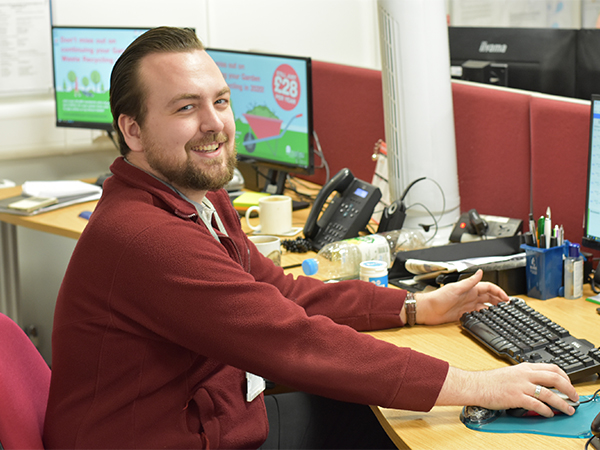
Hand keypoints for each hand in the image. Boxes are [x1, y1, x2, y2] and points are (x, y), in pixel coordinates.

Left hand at [415, 269, 508, 324]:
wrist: (427, 310)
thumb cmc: (438, 297)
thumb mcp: (455, 288)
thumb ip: (469, 281)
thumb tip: (480, 272)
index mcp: (469, 289)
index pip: (488, 288)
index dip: (498, 292)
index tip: (506, 298)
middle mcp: (469, 296)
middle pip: (488, 297)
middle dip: (499, 300)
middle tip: (508, 306)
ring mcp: (466, 305)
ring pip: (484, 306)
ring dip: (493, 308)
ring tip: (502, 312)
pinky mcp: (463, 314)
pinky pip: (476, 314)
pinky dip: (483, 316)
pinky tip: (488, 318)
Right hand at [437, 363, 578, 416]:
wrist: (476, 385)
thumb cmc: (490, 381)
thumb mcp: (511, 373)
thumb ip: (526, 377)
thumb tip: (541, 385)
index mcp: (524, 367)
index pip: (552, 367)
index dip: (565, 376)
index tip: (569, 384)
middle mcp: (525, 374)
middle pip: (555, 378)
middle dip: (569, 389)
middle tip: (574, 397)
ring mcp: (521, 385)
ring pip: (549, 393)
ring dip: (562, 403)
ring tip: (568, 409)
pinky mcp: (516, 397)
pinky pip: (537, 404)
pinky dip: (546, 410)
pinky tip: (549, 413)